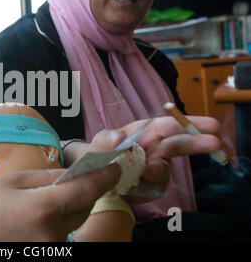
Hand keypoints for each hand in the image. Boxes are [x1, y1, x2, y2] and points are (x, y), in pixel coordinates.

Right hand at [0, 165, 120, 241]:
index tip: (116, 166)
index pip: (87, 189)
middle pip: (84, 207)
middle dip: (85, 190)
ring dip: (71, 207)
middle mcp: (52, 234)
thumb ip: (48, 177)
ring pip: (74, 221)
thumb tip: (75, 173)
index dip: (105, 175)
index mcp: (42, 209)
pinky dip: (59, 221)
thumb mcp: (12, 182)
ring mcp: (49, 249)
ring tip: (46, 199)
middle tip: (75, 177)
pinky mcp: (45, 256)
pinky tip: (38, 215)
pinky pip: (61, 234)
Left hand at [88, 116, 221, 203]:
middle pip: (180, 144)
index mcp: (146, 131)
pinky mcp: (154, 186)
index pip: (171, 125)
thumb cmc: (102, 153)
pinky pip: (156, 188)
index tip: (210, 126)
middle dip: (198, 143)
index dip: (190, 123)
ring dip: (158, 171)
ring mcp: (157, 167)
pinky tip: (131, 185)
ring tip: (144, 171)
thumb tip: (118, 138)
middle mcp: (156, 148)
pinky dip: (145, 187)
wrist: (98, 178)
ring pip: (165, 169)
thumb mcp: (100, 143)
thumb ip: (107, 139)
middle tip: (214, 144)